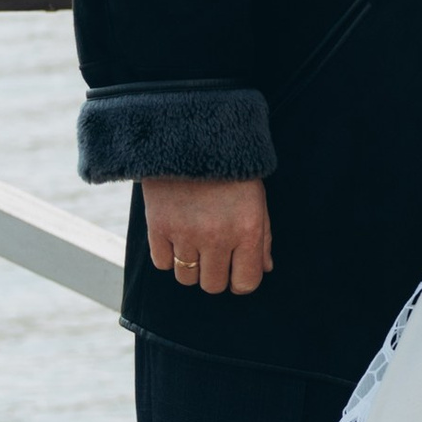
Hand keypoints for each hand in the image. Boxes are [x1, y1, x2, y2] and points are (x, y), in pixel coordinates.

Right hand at [142, 176, 272, 297]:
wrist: (192, 135)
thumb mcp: (256, 199)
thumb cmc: (231, 170)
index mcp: (247, 230)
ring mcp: (185, 233)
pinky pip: (162, 263)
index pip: (246, 283)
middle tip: (214, 254)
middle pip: (213, 285)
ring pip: (186, 278)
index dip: (241, 281)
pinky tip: (176, 235)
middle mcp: (217, 237)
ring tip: (194, 242)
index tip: (235, 271)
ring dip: (191, 266)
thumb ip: (262, 238)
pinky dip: (168, 255)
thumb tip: (263, 269)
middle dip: (215, 275)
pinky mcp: (158, 226)